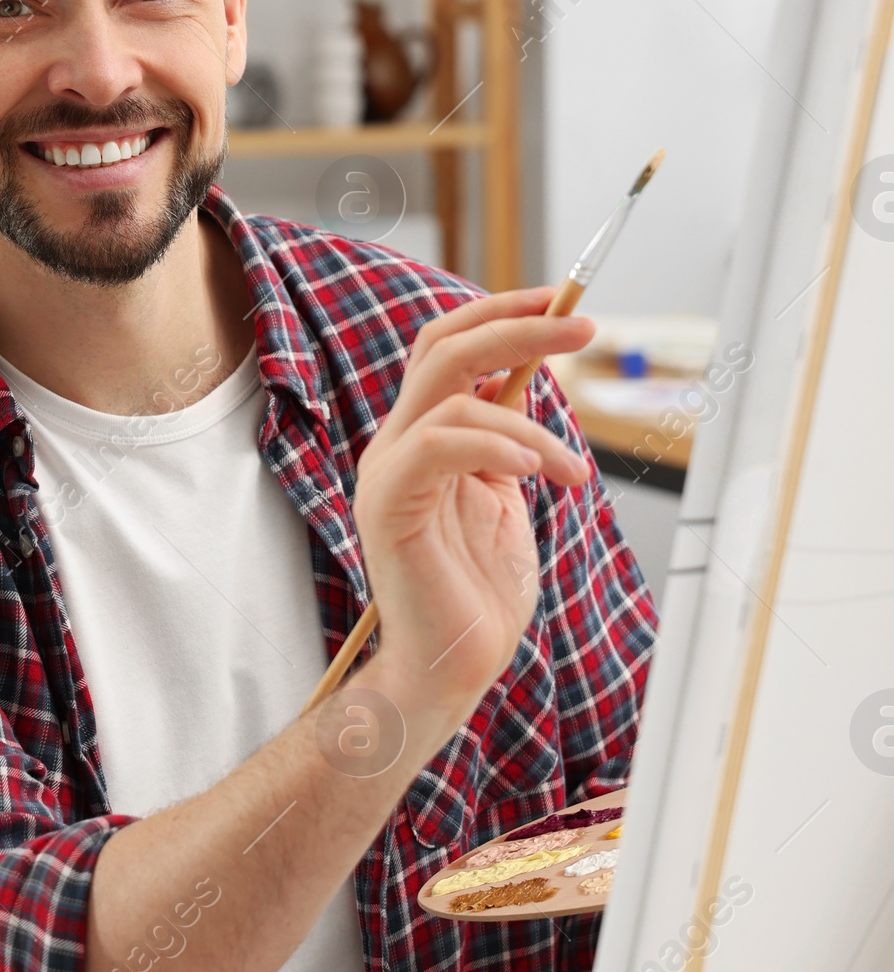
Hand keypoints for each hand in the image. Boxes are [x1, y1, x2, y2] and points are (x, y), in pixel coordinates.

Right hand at [351, 288, 593, 733]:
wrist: (451, 668)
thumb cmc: (478, 595)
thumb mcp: (505, 499)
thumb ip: (509, 443)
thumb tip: (537, 381)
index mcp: (421, 438)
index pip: (447, 346)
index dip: (502, 312)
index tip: (564, 302)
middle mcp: (396, 445)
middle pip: (443, 347)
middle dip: (519, 326)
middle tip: (585, 328)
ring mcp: (387, 473)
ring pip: (449, 392)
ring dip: (529, 422)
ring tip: (573, 473)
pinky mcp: (389, 506)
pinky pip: (438, 446)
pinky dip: (496, 446)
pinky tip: (537, 473)